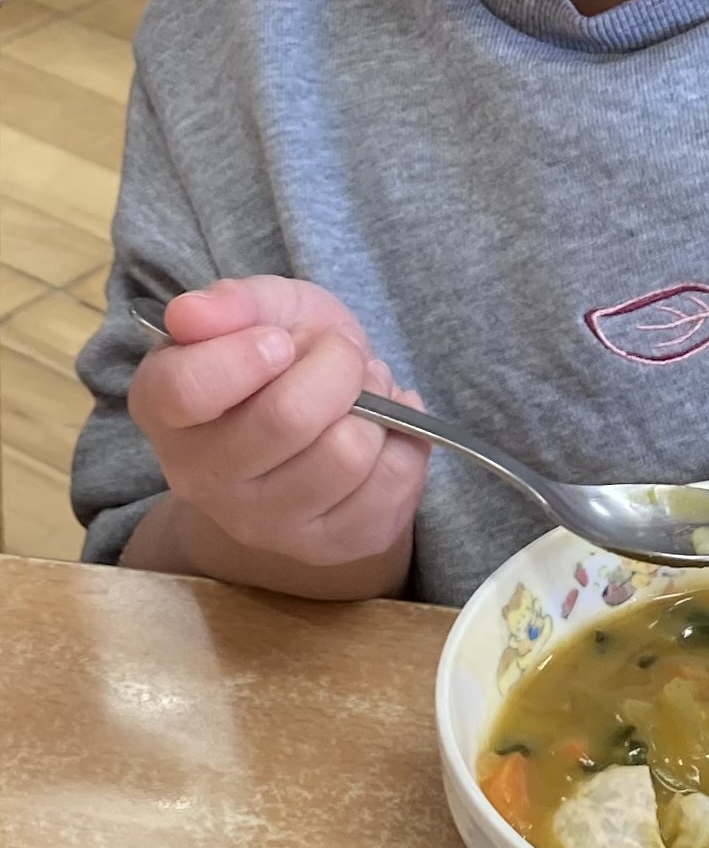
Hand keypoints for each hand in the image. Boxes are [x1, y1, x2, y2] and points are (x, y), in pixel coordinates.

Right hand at [128, 276, 429, 570]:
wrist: (320, 418)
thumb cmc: (284, 354)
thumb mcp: (264, 308)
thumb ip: (233, 302)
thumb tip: (190, 313)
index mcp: (163, 409)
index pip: (189, 390)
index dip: (250, 353)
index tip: (281, 339)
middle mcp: (198, 479)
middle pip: (289, 417)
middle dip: (338, 364)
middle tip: (339, 355)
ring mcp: (260, 523)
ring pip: (347, 454)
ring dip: (376, 405)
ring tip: (360, 394)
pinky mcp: (325, 545)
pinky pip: (392, 485)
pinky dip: (406, 441)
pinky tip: (384, 429)